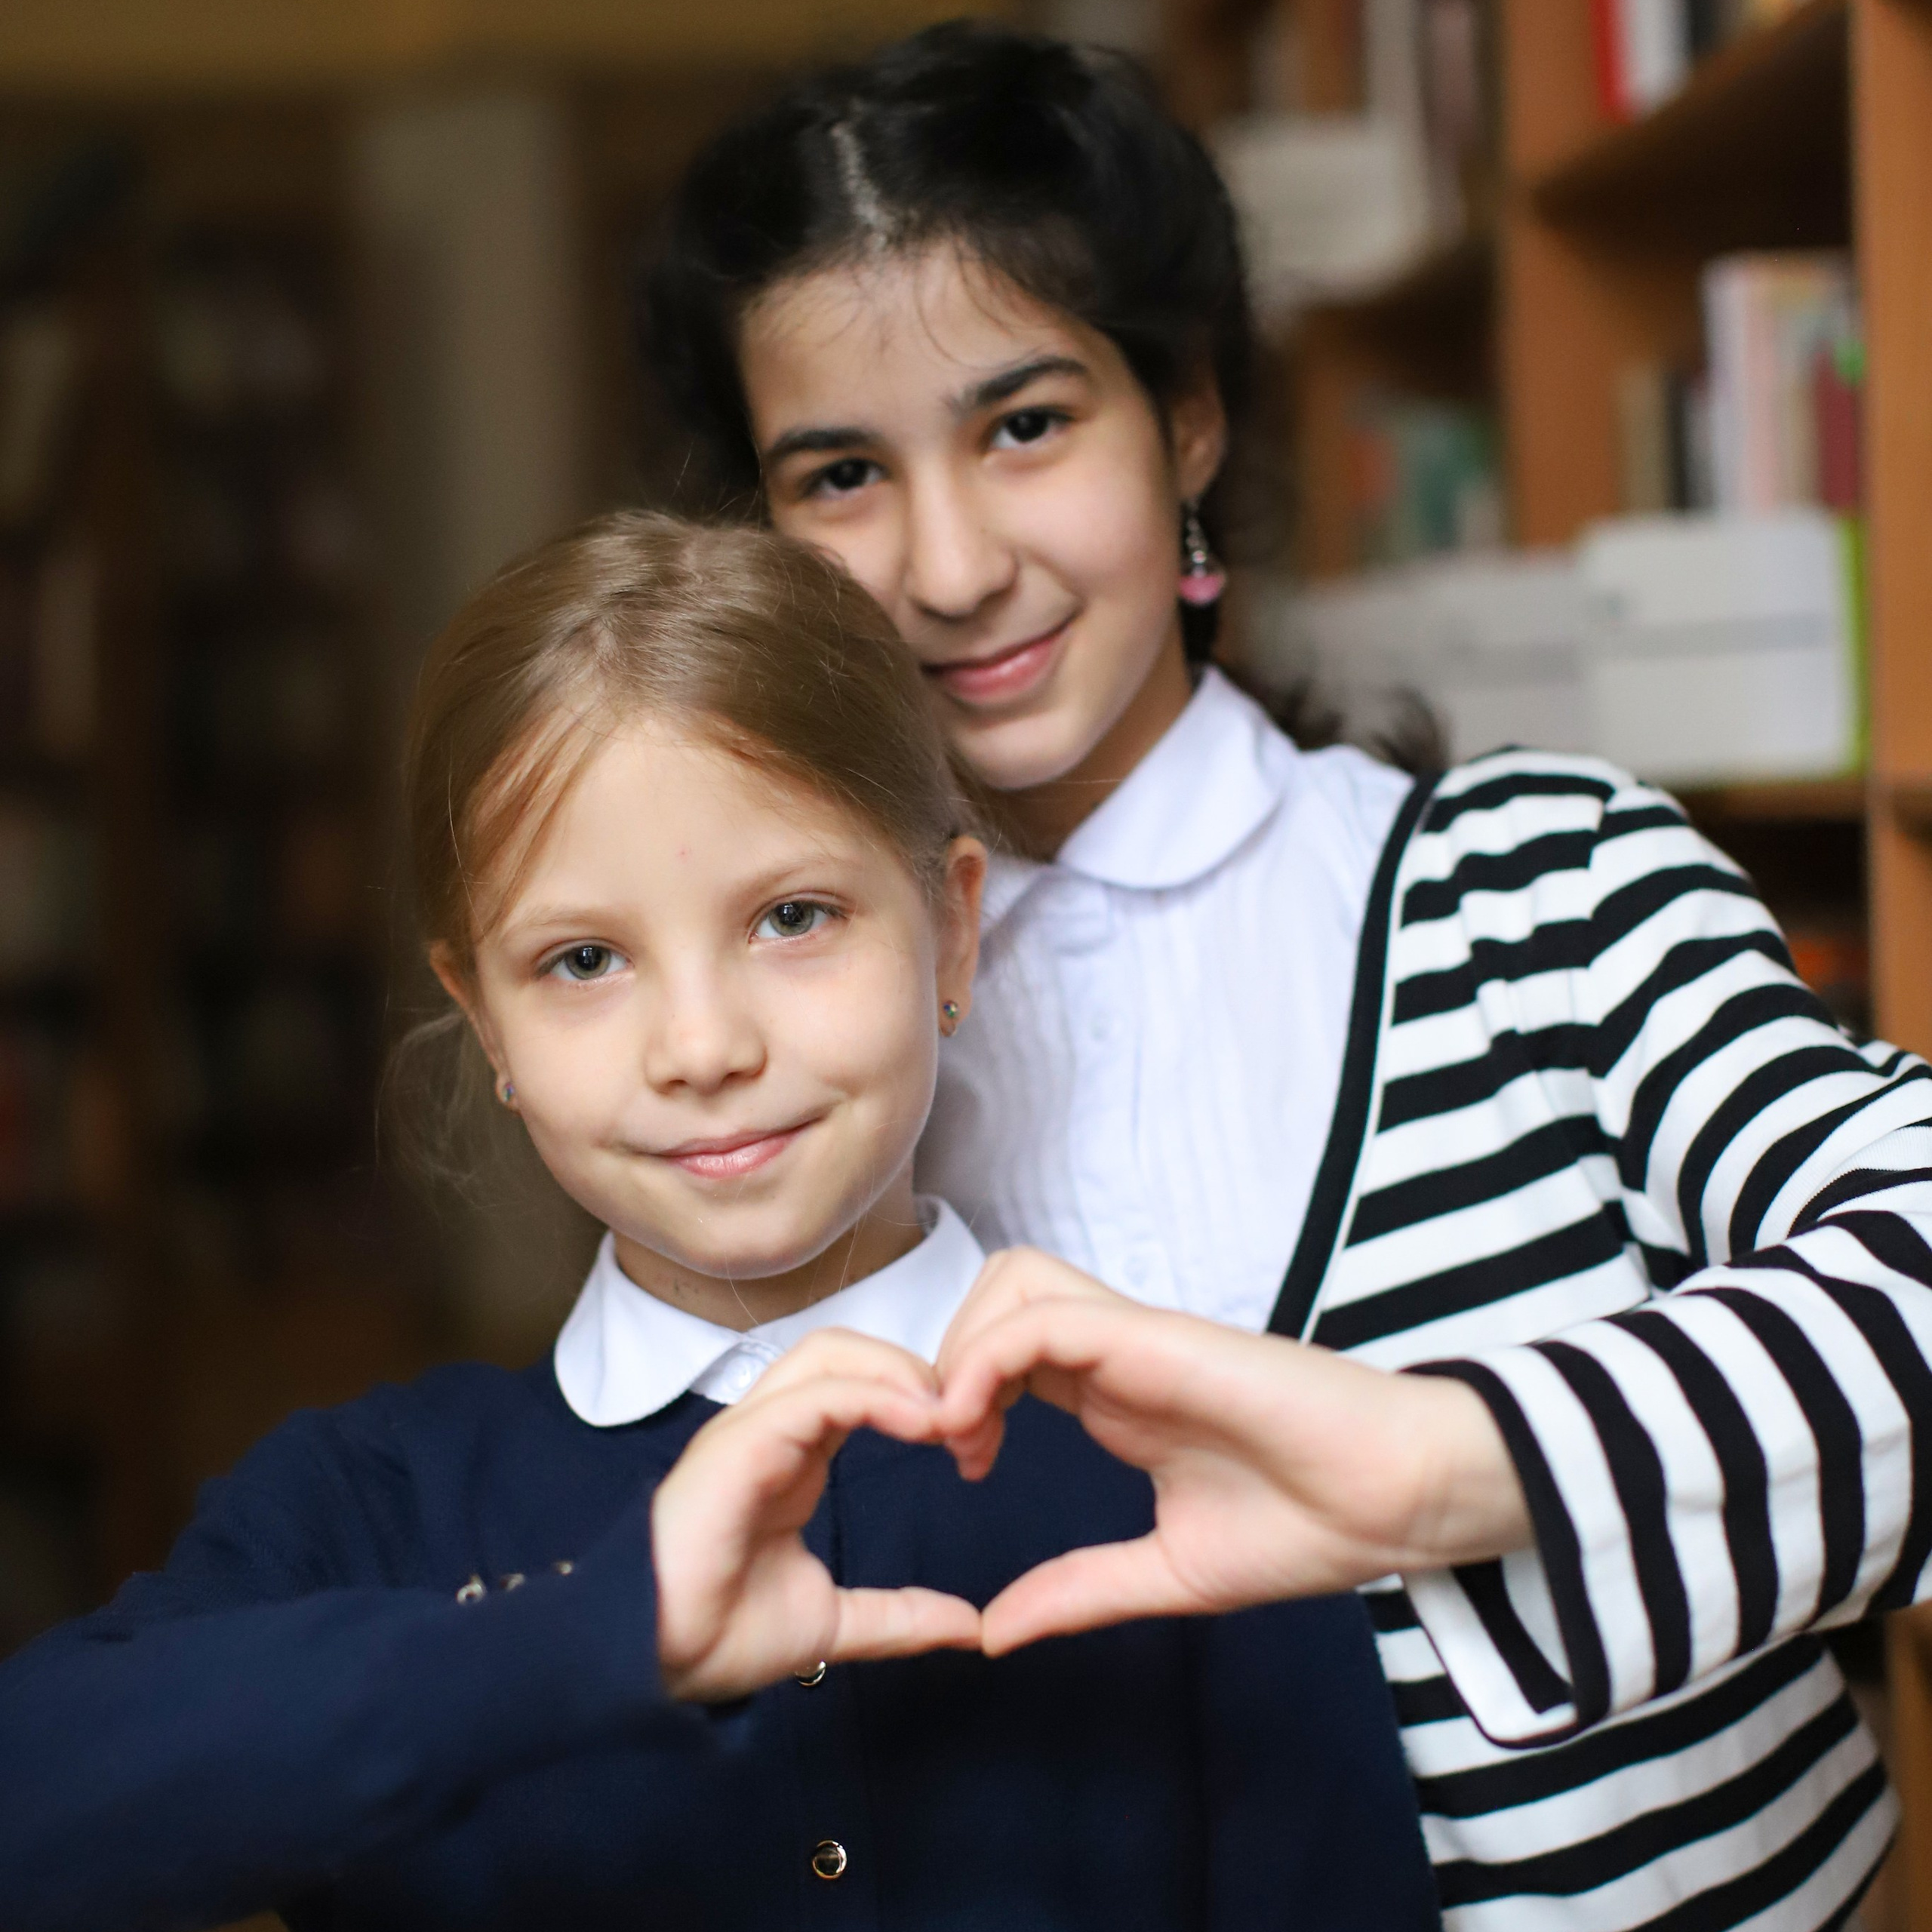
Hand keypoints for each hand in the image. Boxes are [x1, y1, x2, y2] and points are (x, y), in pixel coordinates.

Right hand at [652, 1329, 981, 1700]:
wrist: (655, 1661)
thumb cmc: (720, 1634)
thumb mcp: (833, 1624)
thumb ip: (900, 1616)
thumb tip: (971, 1627)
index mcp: (791, 1454)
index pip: (856, 1384)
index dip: (916, 1396)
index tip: (971, 1439)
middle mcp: (770, 1428)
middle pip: (845, 1350)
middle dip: (912, 1368)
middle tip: (967, 1418)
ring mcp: (750, 1428)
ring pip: (828, 1353)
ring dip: (896, 1371)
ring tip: (947, 1415)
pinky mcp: (739, 1443)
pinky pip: (813, 1394)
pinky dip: (872, 1395)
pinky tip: (918, 1423)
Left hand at [935, 1249, 1531, 1654]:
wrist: (1395, 1500)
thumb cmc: (1308, 1526)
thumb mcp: (1166, 1573)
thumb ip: (1079, 1590)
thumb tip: (993, 1635)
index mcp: (1116, 1397)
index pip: (1009, 1352)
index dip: (962, 1397)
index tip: (966, 1468)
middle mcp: (1117, 1355)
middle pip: (996, 1298)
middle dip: (946, 1359)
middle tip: (954, 1444)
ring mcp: (1134, 1338)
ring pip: (1012, 1284)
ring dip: (965, 1348)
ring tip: (967, 1431)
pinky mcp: (1153, 1336)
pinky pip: (1044, 1315)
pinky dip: (989, 1357)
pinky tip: (982, 1424)